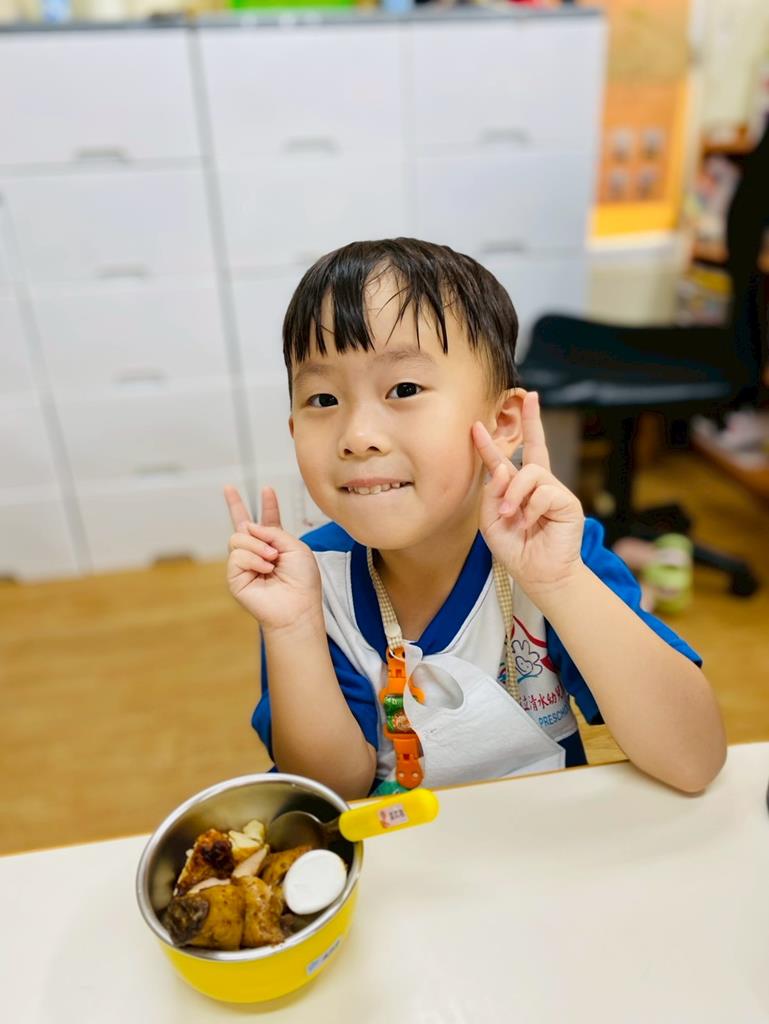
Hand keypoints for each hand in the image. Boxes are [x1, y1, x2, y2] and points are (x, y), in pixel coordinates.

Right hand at [224, 485, 321, 631]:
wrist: (297, 607)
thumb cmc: (303, 581)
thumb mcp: (296, 548)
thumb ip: (274, 531)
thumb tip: (248, 526)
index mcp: (276, 544)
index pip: (269, 521)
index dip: (268, 505)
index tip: (267, 490)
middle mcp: (259, 552)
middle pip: (242, 524)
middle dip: (235, 504)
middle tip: (228, 487)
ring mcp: (245, 564)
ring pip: (238, 537)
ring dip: (258, 546)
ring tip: (272, 560)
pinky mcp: (235, 576)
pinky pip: (237, 555)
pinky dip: (253, 559)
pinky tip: (265, 569)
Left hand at [472, 392, 584, 598]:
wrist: (539, 574)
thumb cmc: (516, 549)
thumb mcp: (491, 522)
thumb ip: (491, 494)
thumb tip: (504, 470)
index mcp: (517, 490)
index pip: (504, 460)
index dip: (491, 443)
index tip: (478, 425)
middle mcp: (537, 485)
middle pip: (535, 447)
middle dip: (533, 421)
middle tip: (530, 397)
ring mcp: (554, 491)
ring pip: (530, 473)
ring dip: (514, 494)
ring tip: (509, 514)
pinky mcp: (567, 502)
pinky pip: (544, 492)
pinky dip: (531, 508)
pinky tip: (530, 522)